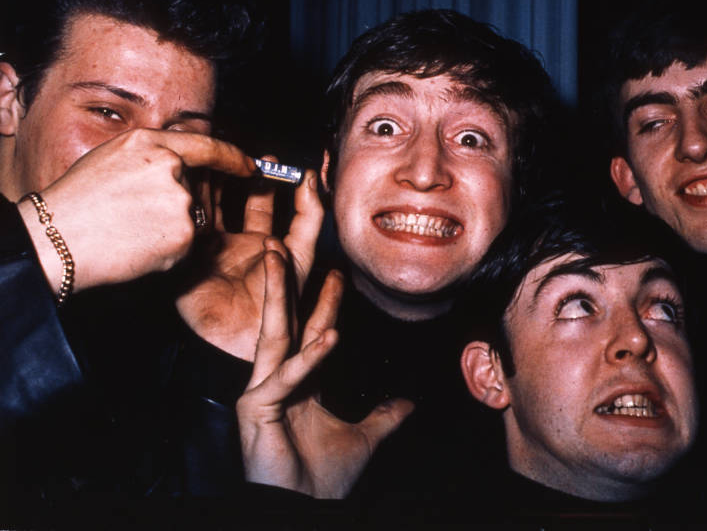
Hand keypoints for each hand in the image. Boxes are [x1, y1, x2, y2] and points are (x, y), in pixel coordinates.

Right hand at [17, 128, 255, 292]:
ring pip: (192, 220)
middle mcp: (171, 168)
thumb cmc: (77, 202)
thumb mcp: (112, 158)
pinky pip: (185, 245)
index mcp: (151, 144)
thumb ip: (152, 156)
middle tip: (140, 217)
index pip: (208, 146)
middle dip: (181, 205)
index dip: (233, 158)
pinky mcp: (182, 236)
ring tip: (131, 230)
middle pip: (198, 190)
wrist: (58, 240)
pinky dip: (166, 250)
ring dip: (171, 228)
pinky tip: (137, 246)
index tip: (250, 167)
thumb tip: (182, 164)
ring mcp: (180, 202)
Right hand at [176, 167, 321, 360]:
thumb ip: (308, 218)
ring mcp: (213, 248)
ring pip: (213, 205)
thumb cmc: (277, 300)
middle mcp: (240, 243)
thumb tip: (311, 178)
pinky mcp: (191, 254)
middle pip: (237, 200)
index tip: (278, 160)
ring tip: (218, 158)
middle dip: (240, 175)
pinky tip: (194, 181)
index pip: (267, 203)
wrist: (242, 335)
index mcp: (268, 243)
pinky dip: (193, 200)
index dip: (276, 183)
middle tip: (245, 154)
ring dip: (215, 183)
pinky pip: (191, 221)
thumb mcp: (300, 255)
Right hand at [236, 254, 413, 497]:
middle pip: (286, 322)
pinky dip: (308, 358)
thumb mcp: (365, 438)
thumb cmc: (323, 479)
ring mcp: (263, 392)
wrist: (305, 510)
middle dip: (288, 282)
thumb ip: (385, 417)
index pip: (311, 331)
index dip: (324, 302)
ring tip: (280, 260)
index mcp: (299, 383)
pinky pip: (284, 377)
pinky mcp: (256, 409)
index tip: (337, 272)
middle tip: (287, 244)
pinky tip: (330, 337)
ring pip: (272, 335)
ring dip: (278, 296)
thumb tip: (409, 403)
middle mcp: (278, 381)